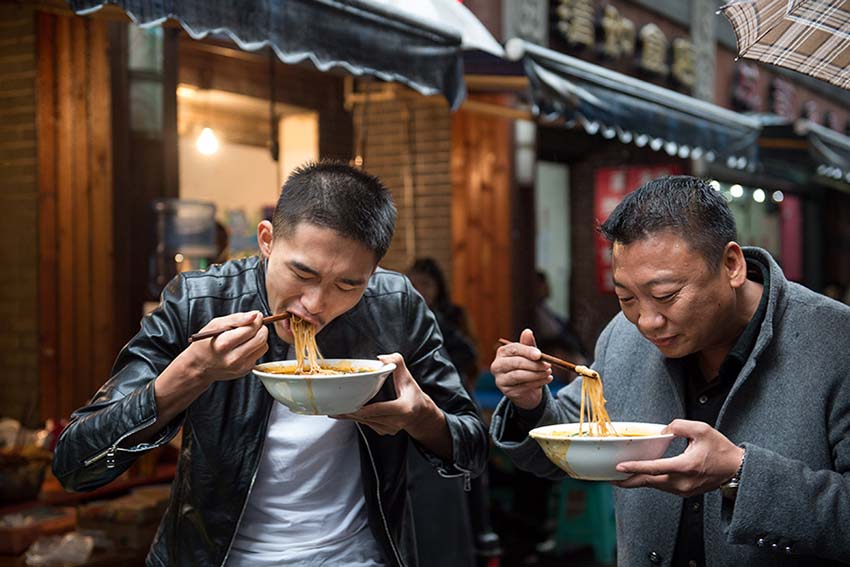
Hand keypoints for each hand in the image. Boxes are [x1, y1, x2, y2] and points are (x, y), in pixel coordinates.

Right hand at [186, 311, 269, 382]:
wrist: (199, 365)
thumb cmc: (206, 342)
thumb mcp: (216, 325)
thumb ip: (237, 318)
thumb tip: (255, 315)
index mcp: (223, 344)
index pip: (251, 329)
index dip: (257, 320)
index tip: (256, 316)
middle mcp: (233, 358)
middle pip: (261, 338)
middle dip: (261, 328)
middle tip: (255, 324)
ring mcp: (240, 367)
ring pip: (263, 347)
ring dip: (259, 338)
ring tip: (248, 336)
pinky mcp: (245, 371)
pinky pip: (259, 355)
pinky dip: (255, 348)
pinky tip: (244, 346)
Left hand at [336, 353, 443, 437]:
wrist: (420, 414)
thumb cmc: (413, 395)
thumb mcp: (408, 377)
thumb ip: (397, 363)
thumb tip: (381, 358)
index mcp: (403, 408)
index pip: (380, 409)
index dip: (363, 408)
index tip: (350, 406)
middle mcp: (396, 422)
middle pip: (368, 416)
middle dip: (351, 412)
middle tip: (334, 406)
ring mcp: (389, 429)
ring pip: (365, 422)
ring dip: (351, 416)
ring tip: (335, 410)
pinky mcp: (383, 431)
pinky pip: (366, 424)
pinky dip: (356, 418)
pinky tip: (345, 413)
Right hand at [491, 329, 551, 409]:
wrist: (527, 390)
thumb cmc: (527, 368)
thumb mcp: (530, 356)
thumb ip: (528, 345)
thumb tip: (527, 331)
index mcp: (502, 352)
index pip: (514, 349)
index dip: (527, 351)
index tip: (539, 355)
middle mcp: (497, 365)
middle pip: (516, 363)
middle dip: (534, 364)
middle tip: (548, 365)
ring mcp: (500, 379)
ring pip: (519, 376)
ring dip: (537, 374)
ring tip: (549, 372)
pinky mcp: (507, 391)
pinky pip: (523, 386)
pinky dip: (538, 383)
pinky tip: (547, 379)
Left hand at [614, 419, 744, 497]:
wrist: (737, 469)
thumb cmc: (721, 449)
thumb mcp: (701, 429)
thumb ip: (679, 426)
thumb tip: (663, 431)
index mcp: (685, 466)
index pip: (654, 468)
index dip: (635, 467)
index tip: (620, 467)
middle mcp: (683, 482)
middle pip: (649, 482)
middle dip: (629, 481)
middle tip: (612, 477)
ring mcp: (684, 490)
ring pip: (655, 486)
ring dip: (639, 481)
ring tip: (622, 477)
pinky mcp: (685, 493)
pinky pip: (663, 487)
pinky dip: (651, 482)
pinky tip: (642, 477)